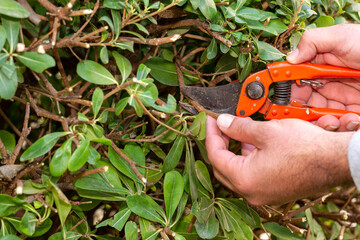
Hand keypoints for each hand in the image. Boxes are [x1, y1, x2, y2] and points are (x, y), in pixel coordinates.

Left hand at [206, 115, 353, 204]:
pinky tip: (253, 145)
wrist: (336, 161)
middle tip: (220, 126)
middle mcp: (251, 192)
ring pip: (237, 172)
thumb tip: (223, 122)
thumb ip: (239, 127)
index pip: (215, 155)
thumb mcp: (266, 131)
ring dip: (234, 152)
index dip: (211, 135)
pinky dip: (247, 161)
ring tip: (237, 132)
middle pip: (223, 167)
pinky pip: (251, 177)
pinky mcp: (272, 192)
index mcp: (244, 179)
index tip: (211, 121)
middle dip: (220, 144)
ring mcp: (262, 194)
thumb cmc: (305, 148)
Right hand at [287, 24, 359, 130]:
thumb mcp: (342, 36)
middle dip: (300, 114)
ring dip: (322, 123)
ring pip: (320, 118)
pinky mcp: (354, 113)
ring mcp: (342, 101)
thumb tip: (289, 59)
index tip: (276, 102)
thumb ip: (312, 42)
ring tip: (333, 121)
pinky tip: (351, 120)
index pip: (295, 83)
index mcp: (320, 68)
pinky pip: (341, 125)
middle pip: (304, 104)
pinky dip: (342, 126)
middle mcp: (328, 86)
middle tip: (302, 118)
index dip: (285, 93)